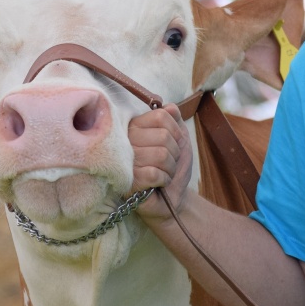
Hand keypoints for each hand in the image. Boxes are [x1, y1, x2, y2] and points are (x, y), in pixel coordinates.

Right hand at [128, 104, 191, 224]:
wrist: (172, 199)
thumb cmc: (172, 168)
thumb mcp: (180, 140)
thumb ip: (175, 120)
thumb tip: (170, 107)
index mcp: (136, 126)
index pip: (161, 116)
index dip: (175, 132)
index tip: (173, 145)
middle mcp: (126, 140)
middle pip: (163, 136)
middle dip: (174, 154)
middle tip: (167, 164)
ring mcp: (124, 160)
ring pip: (161, 155)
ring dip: (170, 168)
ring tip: (162, 174)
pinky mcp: (126, 180)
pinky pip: (154, 173)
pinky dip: (163, 179)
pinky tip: (158, 184)